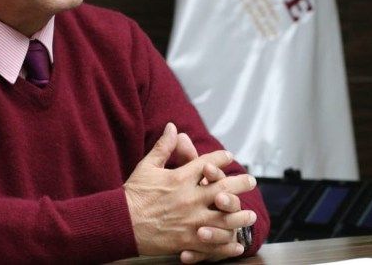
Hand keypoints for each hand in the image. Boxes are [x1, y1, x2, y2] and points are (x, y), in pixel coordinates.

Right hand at [123, 122, 255, 257]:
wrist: (120, 224)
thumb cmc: (133, 194)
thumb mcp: (147, 167)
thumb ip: (163, 147)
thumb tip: (173, 127)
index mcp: (180, 178)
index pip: (208, 163)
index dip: (221, 158)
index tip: (229, 157)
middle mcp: (189, 199)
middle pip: (223, 189)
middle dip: (240, 184)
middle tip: (252, 181)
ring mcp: (190, 222)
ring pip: (224, 219)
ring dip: (240, 216)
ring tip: (250, 214)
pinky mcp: (187, 241)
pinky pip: (212, 244)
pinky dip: (226, 244)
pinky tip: (236, 243)